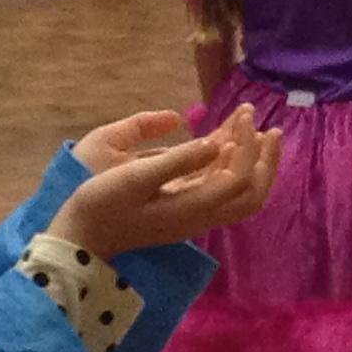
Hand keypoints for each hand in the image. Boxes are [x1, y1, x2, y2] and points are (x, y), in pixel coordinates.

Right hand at [46, 105, 281, 256]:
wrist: (80, 238)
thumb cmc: (102, 204)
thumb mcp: (135, 177)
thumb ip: (178, 161)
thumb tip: (216, 143)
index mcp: (193, 208)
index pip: (238, 178)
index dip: (247, 145)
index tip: (244, 113)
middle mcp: (201, 216)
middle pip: (251, 194)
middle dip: (266, 160)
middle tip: (271, 127)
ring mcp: (193, 215)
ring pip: (239, 193)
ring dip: (252, 161)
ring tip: (258, 128)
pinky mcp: (182, 210)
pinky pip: (217, 187)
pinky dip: (229, 163)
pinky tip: (226, 139)